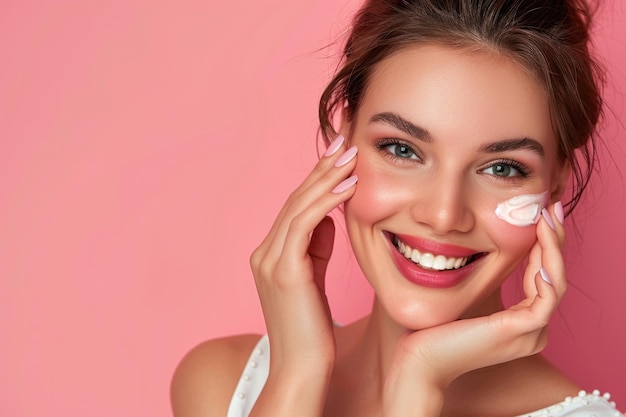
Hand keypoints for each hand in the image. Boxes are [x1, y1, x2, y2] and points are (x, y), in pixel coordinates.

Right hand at [249, 135, 357, 373]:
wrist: (300, 370)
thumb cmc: (312, 331)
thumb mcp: (313, 279)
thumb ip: (316, 247)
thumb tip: (329, 216)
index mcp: (271, 253)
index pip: (296, 206)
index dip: (318, 178)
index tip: (340, 154)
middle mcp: (264, 251)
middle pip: (295, 198)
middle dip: (322, 167)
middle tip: (345, 138)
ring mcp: (270, 259)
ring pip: (298, 205)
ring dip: (327, 176)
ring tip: (351, 153)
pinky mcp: (283, 269)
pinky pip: (304, 224)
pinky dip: (327, 201)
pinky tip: (349, 185)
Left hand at [383, 203, 565, 416]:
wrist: (419, 360)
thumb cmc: (433, 329)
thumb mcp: (463, 295)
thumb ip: (480, 278)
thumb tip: (481, 243)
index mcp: (520, 323)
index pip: (542, 277)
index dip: (543, 244)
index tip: (537, 213)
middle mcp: (531, 330)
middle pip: (554, 277)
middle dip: (553, 239)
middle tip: (550, 207)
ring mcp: (529, 334)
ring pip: (555, 283)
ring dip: (553, 247)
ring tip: (545, 217)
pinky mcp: (521, 332)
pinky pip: (547, 298)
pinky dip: (547, 270)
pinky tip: (539, 246)